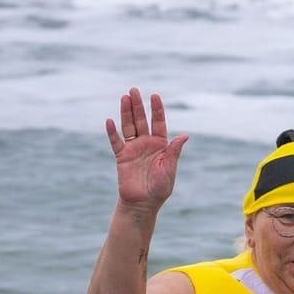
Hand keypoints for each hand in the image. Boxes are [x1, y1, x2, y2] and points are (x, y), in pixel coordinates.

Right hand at [106, 88, 187, 210]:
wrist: (143, 203)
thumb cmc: (160, 188)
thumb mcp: (169, 168)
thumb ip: (174, 151)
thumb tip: (184, 135)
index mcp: (161, 146)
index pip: (159, 123)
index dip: (157, 110)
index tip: (155, 95)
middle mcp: (146, 144)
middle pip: (141, 121)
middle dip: (138, 105)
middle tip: (134, 89)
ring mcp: (133, 149)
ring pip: (128, 126)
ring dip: (126, 113)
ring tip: (124, 97)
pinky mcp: (121, 157)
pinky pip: (115, 142)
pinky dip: (112, 132)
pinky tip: (110, 120)